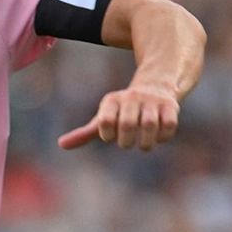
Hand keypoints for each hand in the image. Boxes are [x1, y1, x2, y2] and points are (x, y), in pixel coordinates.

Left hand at [58, 83, 179, 150]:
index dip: (107, 134)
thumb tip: (61, 145)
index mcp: (111, 101)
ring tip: (143, 144)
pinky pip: (169, 125)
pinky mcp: (170, 106)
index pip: (105, 121)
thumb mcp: (103, 118)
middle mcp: (131, 98)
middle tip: (127, 142)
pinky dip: (163, 137)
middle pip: (127, 124)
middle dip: (126, 141)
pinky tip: (158, 137)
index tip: (110, 136)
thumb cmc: (122, 110)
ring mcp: (152, 101)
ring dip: (145, 142)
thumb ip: (84, 133)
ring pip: (149, 125)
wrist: (154, 87)